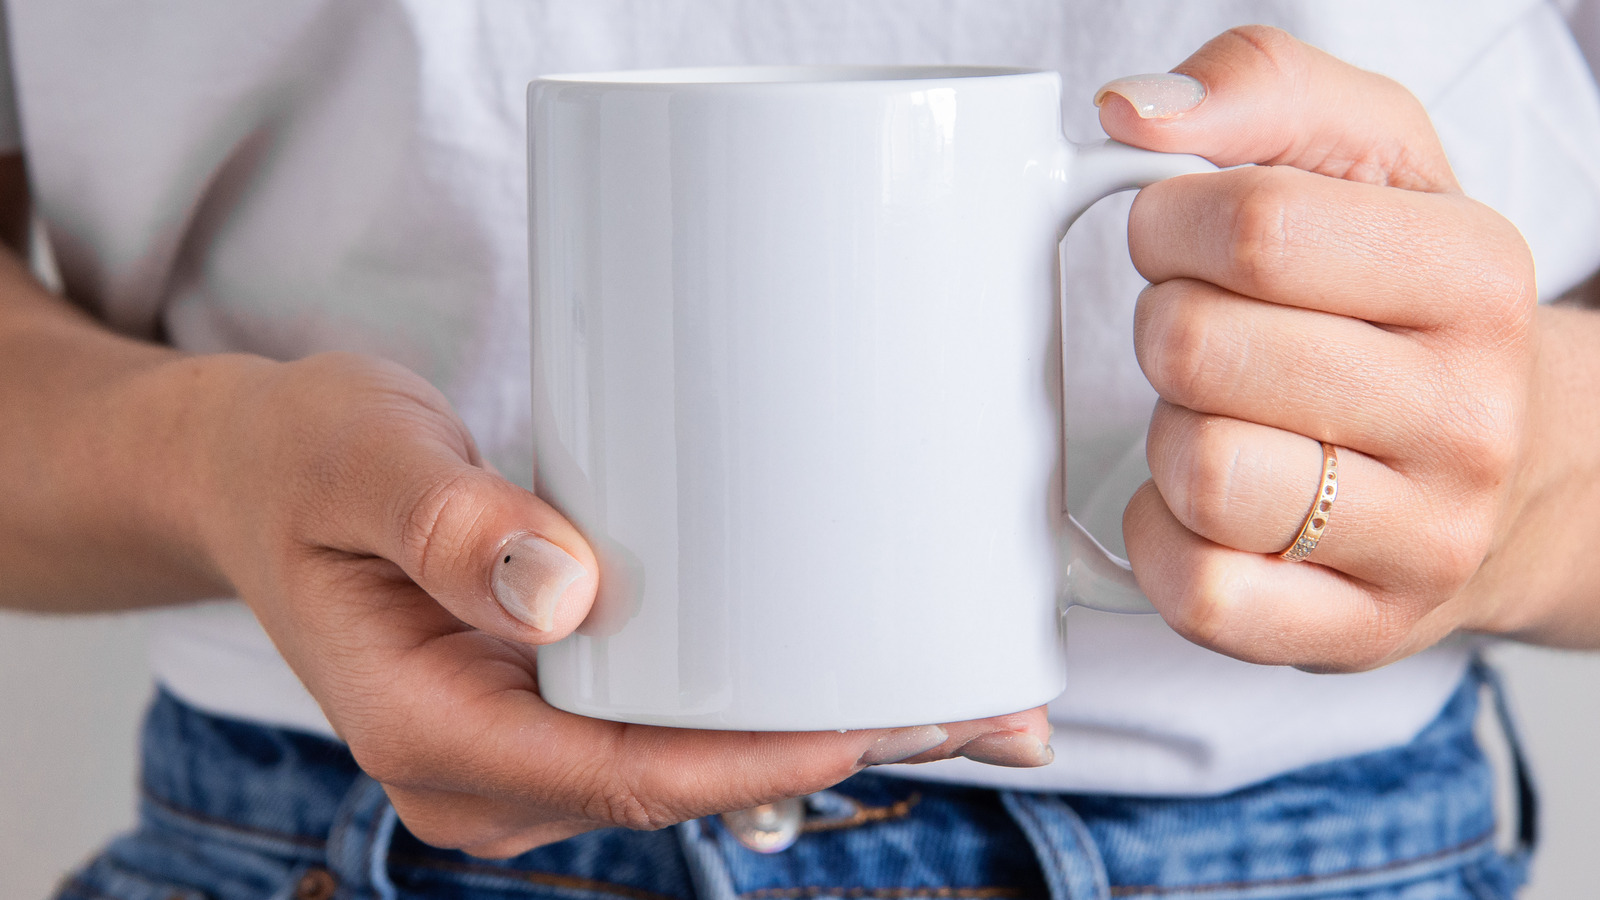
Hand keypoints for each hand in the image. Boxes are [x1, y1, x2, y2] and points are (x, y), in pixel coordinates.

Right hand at [197, 352, 1049, 857]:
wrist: (263, 477)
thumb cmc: (301, 462)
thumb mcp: (352, 459)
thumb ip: (440, 519)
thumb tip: (560, 592)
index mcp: (429, 732)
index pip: (625, 773)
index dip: (764, 756)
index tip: (887, 713)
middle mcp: (488, 770)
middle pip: (688, 784)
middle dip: (843, 750)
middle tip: (993, 709)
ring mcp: (528, 748)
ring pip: (700, 765)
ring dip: (834, 732)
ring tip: (970, 693)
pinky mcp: (561, 706)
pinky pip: (682, 727)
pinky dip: (780, 705)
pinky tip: (870, 674)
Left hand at [1097, 27, 1543, 669]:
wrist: (1503, 465)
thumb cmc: (1402, 306)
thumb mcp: (1369, 159)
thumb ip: (1260, 90)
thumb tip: (1136, 111)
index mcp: (1474, 274)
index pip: (1256, 229)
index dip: (1169, 224)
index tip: (1176, 238)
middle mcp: (1467, 415)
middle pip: (1204, 351)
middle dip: (1164, 329)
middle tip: (1197, 336)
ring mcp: (1422, 538)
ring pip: (1204, 476)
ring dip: (1168, 437)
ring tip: (1214, 418)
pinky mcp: (1357, 629)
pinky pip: (1201, 592)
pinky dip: (1163, 540)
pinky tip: (1198, 505)